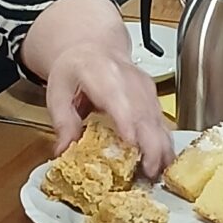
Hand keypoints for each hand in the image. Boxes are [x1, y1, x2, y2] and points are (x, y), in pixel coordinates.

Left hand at [45, 41, 173, 177]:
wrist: (94, 48)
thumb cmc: (76, 69)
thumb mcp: (58, 91)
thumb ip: (62, 121)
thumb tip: (64, 150)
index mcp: (102, 73)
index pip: (118, 97)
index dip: (127, 120)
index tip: (132, 143)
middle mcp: (130, 80)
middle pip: (145, 112)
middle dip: (151, 144)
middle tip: (148, 172)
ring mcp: (145, 89)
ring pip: (159, 119)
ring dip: (162, 148)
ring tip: (159, 174)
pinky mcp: (153, 98)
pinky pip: (162, 122)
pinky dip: (164, 144)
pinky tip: (164, 164)